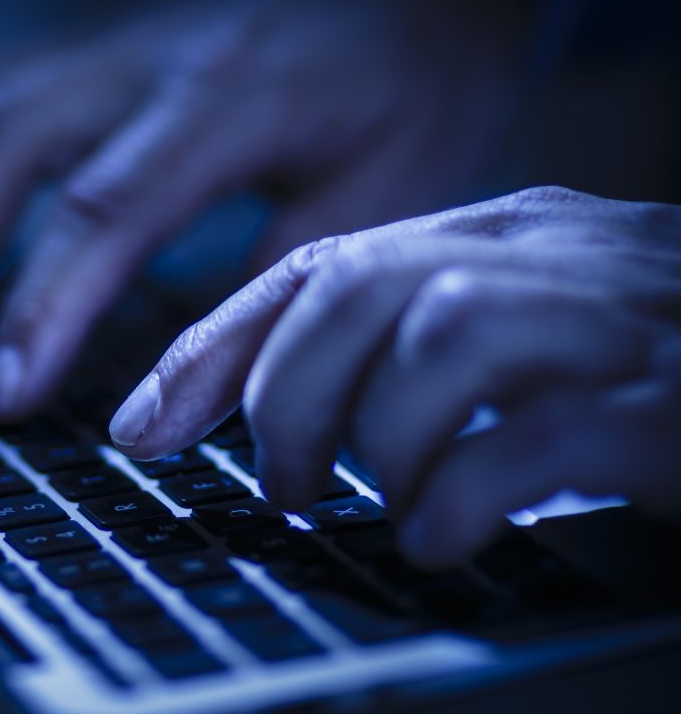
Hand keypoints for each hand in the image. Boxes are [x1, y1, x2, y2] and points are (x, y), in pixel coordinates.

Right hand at [0, 0, 530, 418]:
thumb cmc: (419, 82)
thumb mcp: (388, 191)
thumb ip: (284, 276)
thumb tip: (194, 369)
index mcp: (233, 98)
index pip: (106, 207)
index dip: (41, 307)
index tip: (4, 394)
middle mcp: (156, 60)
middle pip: (3, 143)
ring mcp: (120, 46)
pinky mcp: (105, 52)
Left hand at [108, 186, 680, 566]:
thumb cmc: (651, 378)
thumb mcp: (515, 343)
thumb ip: (407, 353)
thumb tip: (257, 414)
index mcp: (505, 235)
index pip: (322, 266)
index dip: (215, 349)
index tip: (143, 428)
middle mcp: (557, 255)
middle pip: (361, 287)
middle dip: (287, 400)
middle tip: (289, 486)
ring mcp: (626, 321)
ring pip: (440, 335)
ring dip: (375, 439)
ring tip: (369, 505)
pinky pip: (544, 432)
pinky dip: (464, 491)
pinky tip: (439, 538)